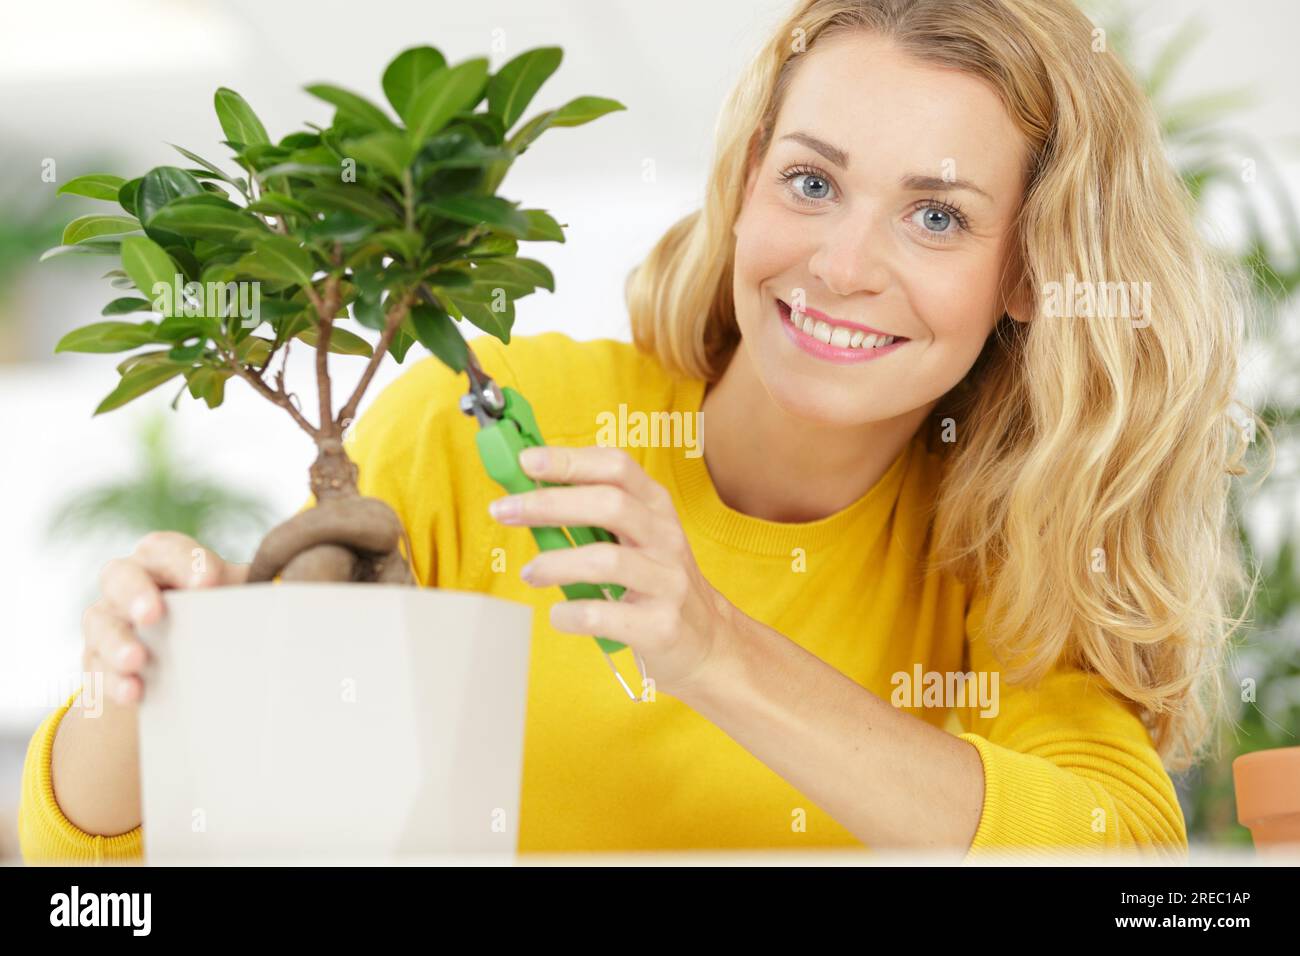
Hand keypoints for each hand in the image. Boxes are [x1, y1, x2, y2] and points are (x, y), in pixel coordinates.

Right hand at [85, 531, 246, 705]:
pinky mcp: (98, 661)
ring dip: (117, 642)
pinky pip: (95, 668)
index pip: (166, 549)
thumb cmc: (221, 616)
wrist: (189, 666)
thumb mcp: (237, 599)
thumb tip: (297, 591)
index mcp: (166, 561)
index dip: (185, 562)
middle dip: (135, 593)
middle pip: (120, 576)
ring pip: (99, 622)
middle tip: (152, 614)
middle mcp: (130, 584)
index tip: (208, 584)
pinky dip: (112, 681)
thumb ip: (256, 591)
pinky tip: (133, 693)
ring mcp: (109, 621)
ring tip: (137, 661)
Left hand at [488, 445, 737, 697]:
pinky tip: (559, 614)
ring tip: (530, 572)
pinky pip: (604, 614)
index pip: (616, 466)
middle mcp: (666, 538)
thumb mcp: (636, 536)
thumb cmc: (654, 581)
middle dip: (549, 504)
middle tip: (504, 510)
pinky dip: (571, 613)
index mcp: (656, 507)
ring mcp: (667, 582)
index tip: (526, 461)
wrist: (705, 641)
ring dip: (555, 563)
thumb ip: (591, 513)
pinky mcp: (660, 626)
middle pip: (609, 504)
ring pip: (606, 560)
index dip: (569, 460)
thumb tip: (525, 491)